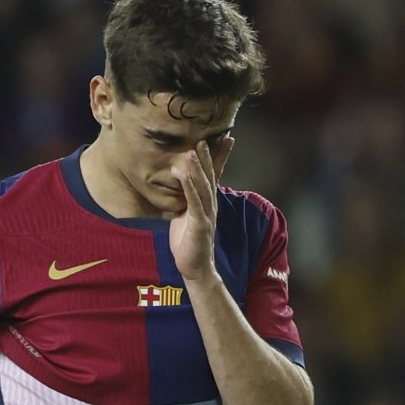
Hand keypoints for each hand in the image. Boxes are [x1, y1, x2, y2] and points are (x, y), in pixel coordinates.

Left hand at [169, 135, 232, 281]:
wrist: (195, 267)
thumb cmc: (188, 242)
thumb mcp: (185, 216)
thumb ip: (186, 200)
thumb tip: (180, 185)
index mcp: (207, 203)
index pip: (214, 176)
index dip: (218, 157)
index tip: (224, 138)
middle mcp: (210, 206)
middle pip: (210, 177)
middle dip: (208, 157)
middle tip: (206, 137)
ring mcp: (206, 215)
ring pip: (203, 187)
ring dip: (198, 169)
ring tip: (193, 151)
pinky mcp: (199, 225)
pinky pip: (194, 203)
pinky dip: (190, 188)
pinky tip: (185, 175)